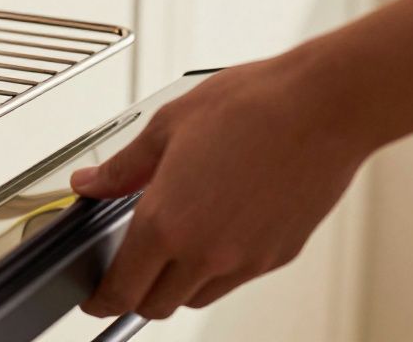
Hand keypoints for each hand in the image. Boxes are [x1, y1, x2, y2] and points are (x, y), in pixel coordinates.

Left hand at [70, 53, 371, 319]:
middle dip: (133, 297)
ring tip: (168, 249)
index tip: (95, 298)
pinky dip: (214, 269)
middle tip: (123, 275)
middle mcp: (207, 252)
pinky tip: (212, 232)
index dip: (101, 299)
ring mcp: (247, 259)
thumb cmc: (251, 107)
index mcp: (168, 223)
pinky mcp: (279, 255)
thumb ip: (122, 168)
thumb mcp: (165, 128)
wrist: (322, 108)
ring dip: (175, 285)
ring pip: (197, 296)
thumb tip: (90, 183)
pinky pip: (235, 278)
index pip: (123, 287)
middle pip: (157, 305)